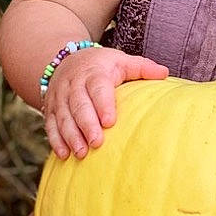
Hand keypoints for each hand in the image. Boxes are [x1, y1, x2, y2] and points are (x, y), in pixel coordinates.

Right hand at [44, 46, 167, 158]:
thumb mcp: (121, 61)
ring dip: (71, 136)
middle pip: (78, 105)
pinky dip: (56, 140)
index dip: (102, 104)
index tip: (110, 121)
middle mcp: (74, 85)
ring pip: (63, 117)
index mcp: (94, 73)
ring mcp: (60, 98)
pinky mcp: (51, 109)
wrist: (67, 60)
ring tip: (81, 153)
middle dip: (86, 124)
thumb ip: (142, 68)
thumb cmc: (102, 65)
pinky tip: (64, 155)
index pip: (97, 88)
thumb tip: (164, 73)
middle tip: (97, 143)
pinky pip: (51, 125)